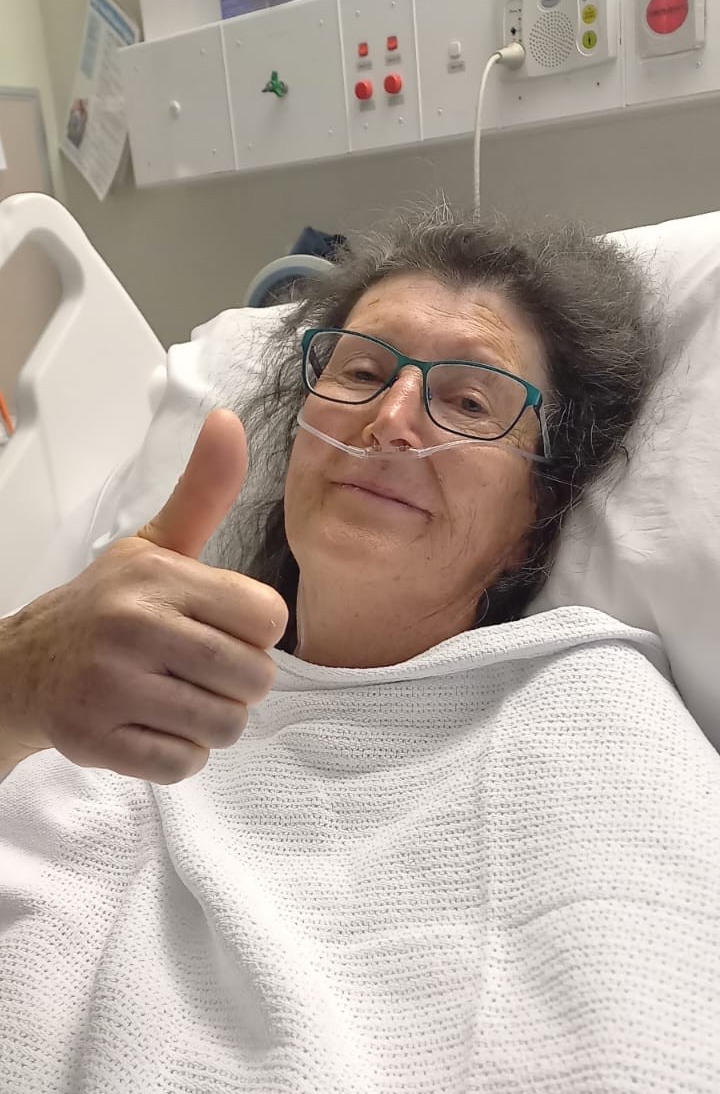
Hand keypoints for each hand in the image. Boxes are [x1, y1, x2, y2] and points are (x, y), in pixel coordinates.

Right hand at [0, 410, 287, 783]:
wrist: (26, 665)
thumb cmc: (108, 605)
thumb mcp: (155, 544)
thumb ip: (203, 491)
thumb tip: (229, 420)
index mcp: (159, 577)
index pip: (267, 618)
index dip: (254, 629)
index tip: (220, 626)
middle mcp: (135, 628)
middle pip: (254, 678)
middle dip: (236, 680)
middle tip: (198, 668)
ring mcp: (113, 688)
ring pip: (225, 726)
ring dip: (210, 719)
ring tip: (177, 696)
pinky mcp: (97, 742)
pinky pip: (185, 764)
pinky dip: (179, 753)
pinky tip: (152, 725)